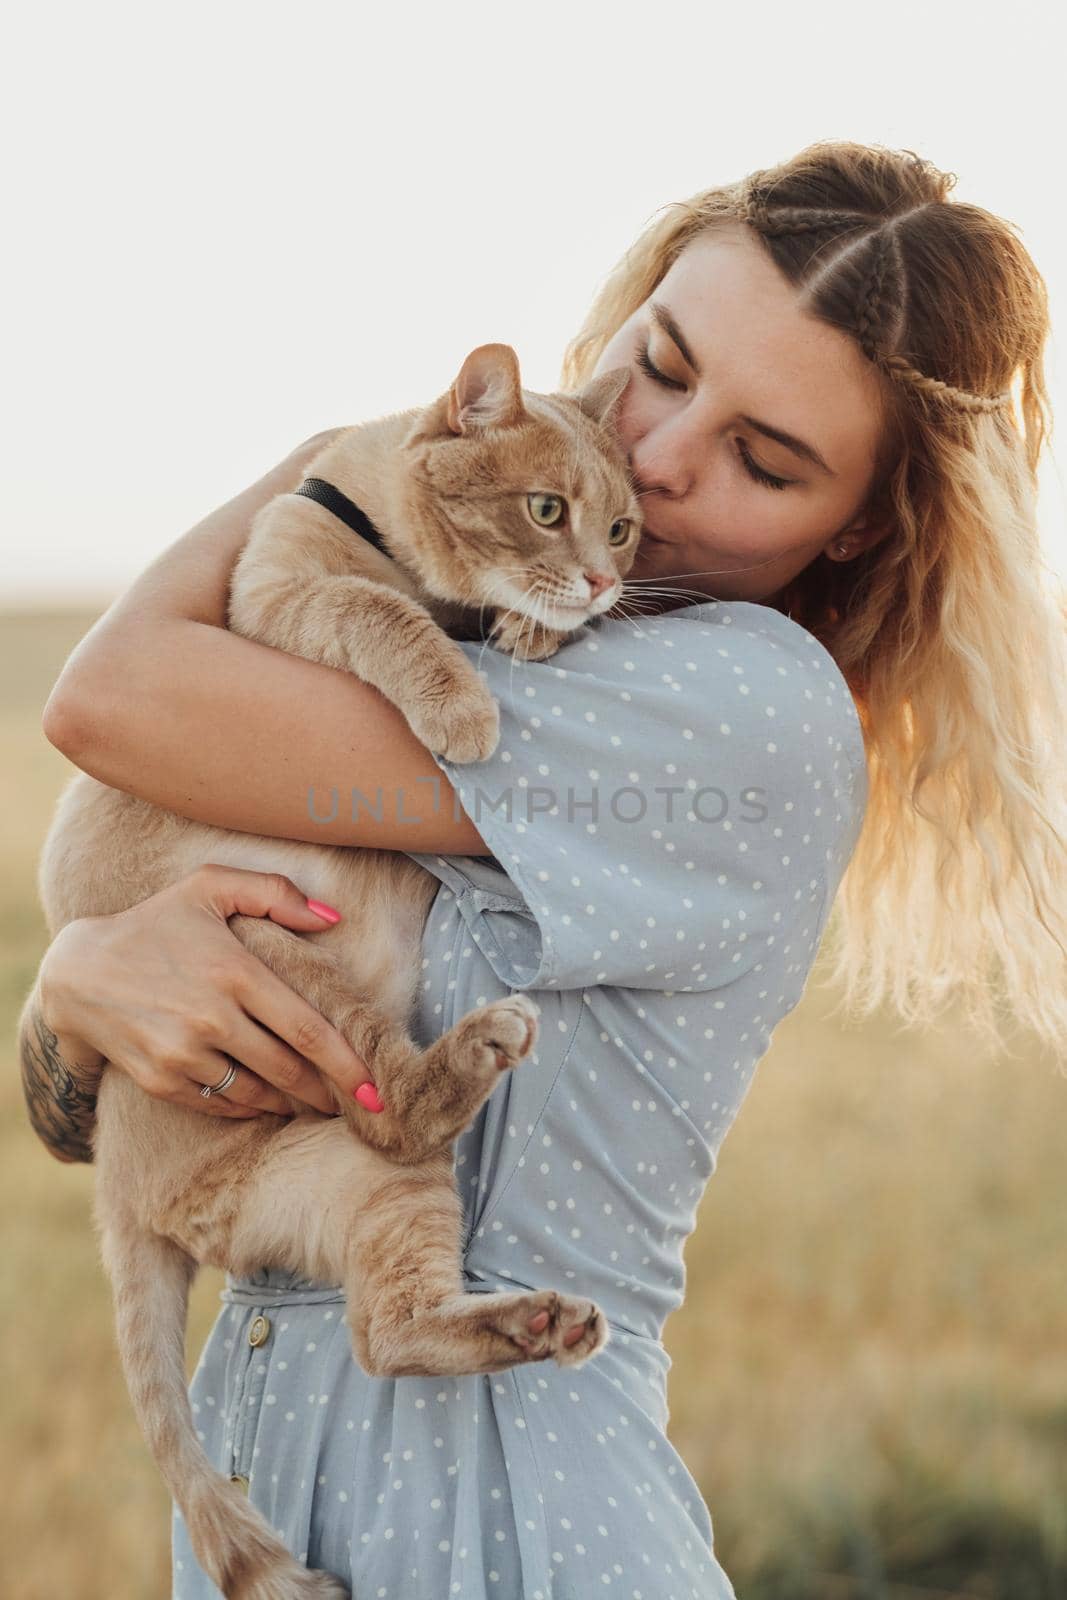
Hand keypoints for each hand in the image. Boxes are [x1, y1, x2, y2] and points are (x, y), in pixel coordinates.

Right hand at [39, 865, 374, 1118]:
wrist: (77, 972)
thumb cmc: (154, 923)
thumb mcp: (209, 887)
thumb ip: (274, 893)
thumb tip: (332, 917)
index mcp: (234, 972)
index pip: (307, 1029)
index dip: (348, 1064)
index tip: (377, 1089)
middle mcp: (211, 1019)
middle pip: (290, 1070)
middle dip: (329, 1093)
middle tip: (357, 1104)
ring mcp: (183, 1055)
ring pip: (258, 1094)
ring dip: (293, 1103)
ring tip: (317, 1103)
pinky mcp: (161, 1081)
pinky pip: (221, 1105)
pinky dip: (252, 1107)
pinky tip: (270, 1102)